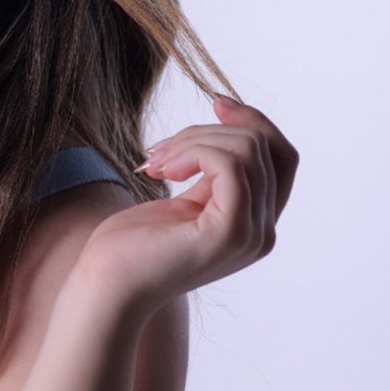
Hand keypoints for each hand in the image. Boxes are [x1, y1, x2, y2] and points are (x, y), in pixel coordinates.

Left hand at [75, 95, 299, 315]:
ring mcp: (250, 235)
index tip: (215, 104)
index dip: (254, 121)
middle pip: (266, 147)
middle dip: (210, 130)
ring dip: (193, 139)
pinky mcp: (228, 233)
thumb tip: (228, 120)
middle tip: (159, 151)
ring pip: (246, 150)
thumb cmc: (133, 244)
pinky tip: (162, 171)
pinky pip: (229, 164)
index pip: (282, 157)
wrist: (107, 287)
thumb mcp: (184, 199)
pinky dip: (193, 151)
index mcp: (255, 222)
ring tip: (155, 163)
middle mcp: (263, 232)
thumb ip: (214, 174)